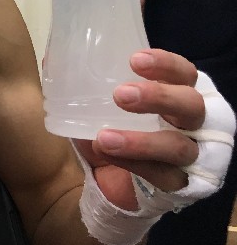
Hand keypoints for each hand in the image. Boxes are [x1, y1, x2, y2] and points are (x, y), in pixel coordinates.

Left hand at [73, 49, 202, 209]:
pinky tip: (107, 155)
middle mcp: (190, 124)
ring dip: (142, 141)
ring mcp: (188, 157)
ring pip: (180, 147)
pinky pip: (164, 176)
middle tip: (121, 95)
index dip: (166, 65)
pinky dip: (134, 164)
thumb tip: (51, 58)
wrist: (99, 180)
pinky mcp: (177, 185)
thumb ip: (81, 80)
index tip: (134, 60)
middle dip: (160, 97)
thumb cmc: (106, 128)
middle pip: (192, 106)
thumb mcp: (93, 102)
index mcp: (174, 94)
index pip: (184, 73)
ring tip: (104, 137)